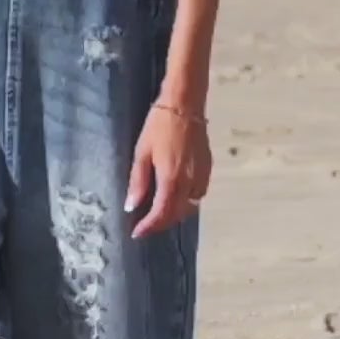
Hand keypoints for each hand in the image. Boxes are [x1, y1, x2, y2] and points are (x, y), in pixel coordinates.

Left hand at [125, 102, 209, 237]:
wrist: (184, 105)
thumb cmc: (158, 126)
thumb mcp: (141, 153)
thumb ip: (138, 182)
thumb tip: (131, 206)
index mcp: (171, 179)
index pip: (161, 214)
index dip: (149, 226)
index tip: (137, 233)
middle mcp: (189, 183)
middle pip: (177, 214)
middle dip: (161, 223)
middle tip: (145, 224)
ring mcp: (202, 176)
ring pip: (190, 206)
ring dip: (175, 213)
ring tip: (159, 212)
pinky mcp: (208, 169)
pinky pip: (198, 194)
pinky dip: (187, 201)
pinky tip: (176, 196)